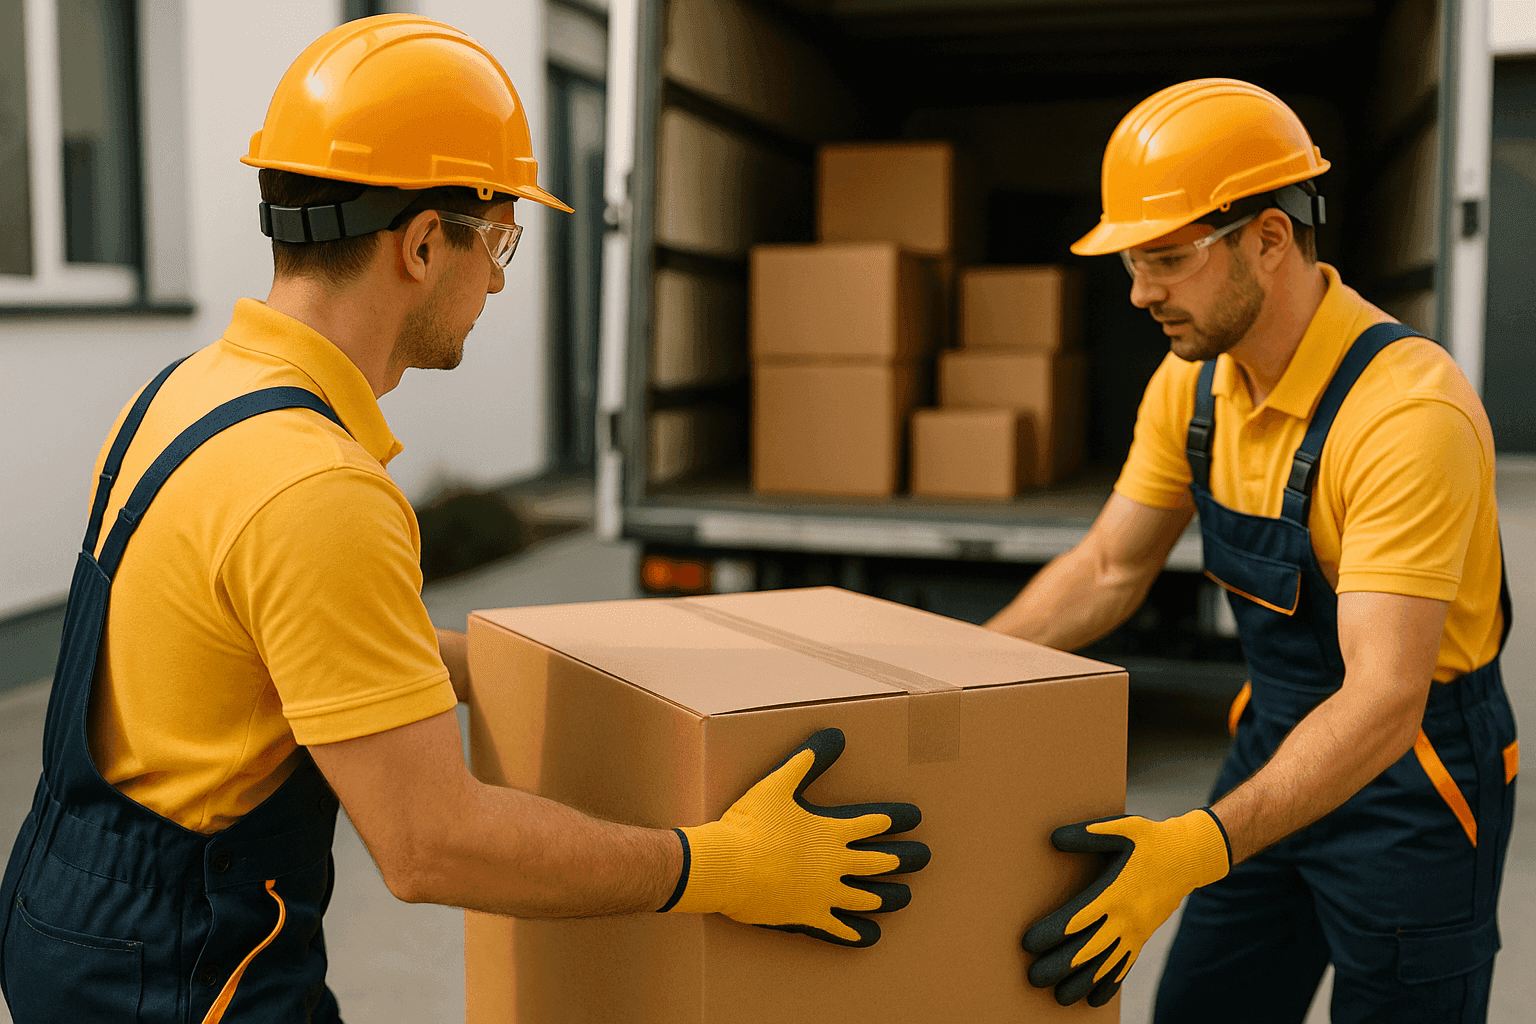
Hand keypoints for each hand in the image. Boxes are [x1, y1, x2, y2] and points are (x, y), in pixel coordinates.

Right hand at [660, 728, 929, 946]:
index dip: (898, 819)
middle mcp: (835, 864)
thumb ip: (808, 759)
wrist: (725, 866)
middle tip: (925, 858)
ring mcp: (824, 893)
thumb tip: (836, 734)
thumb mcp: (778, 783)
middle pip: (881, 862)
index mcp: (831, 830)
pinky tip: (872, 935)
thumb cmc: (750, 823)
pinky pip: (840, 929)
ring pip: (868, 898)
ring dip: (890, 897)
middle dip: (907, 859)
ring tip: (905, 897)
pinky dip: (858, 933)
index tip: (916, 817)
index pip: (875, 822)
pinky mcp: (808, 916)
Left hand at [1022, 809, 1230, 1005]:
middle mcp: (1124, 918)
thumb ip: (1088, 835)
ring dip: (1081, 983)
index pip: (1076, 919)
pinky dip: (1108, 985)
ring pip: (1104, 965)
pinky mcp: (1143, 938)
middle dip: (1058, 966)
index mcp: (1114, 892)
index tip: (1028, 944)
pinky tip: (1093, 999)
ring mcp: (1136, 932)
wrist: (1190, 858)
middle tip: (1033, 978)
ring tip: (1058, 997)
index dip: (1051, 933)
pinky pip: (1124, 967)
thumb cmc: (1151, 841)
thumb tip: (1053, 838)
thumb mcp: (1121, 829)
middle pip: (1087, 950)